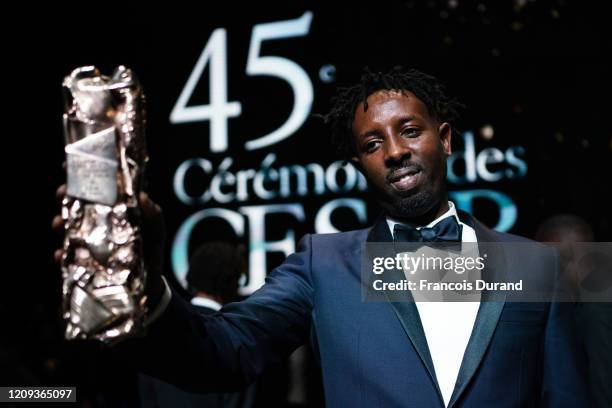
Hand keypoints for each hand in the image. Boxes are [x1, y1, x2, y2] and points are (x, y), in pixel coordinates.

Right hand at [52, 185, 166, 308]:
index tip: (69, 166)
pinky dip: (60, 254)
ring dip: (60, 222)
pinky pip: (65, 255)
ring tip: (59, 224)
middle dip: (64, 196)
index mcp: (113, 209)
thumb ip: (153, 215)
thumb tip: (144, 198)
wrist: (148, 282)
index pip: (96, 188)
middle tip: (61, 194)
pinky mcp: (81, 260)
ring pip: (66, 226)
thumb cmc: (150, 250)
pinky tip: (60, 254)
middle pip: (75, 203)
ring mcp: (87, 240)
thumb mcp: (156, 230)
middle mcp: (97, 221)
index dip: (81, 175)